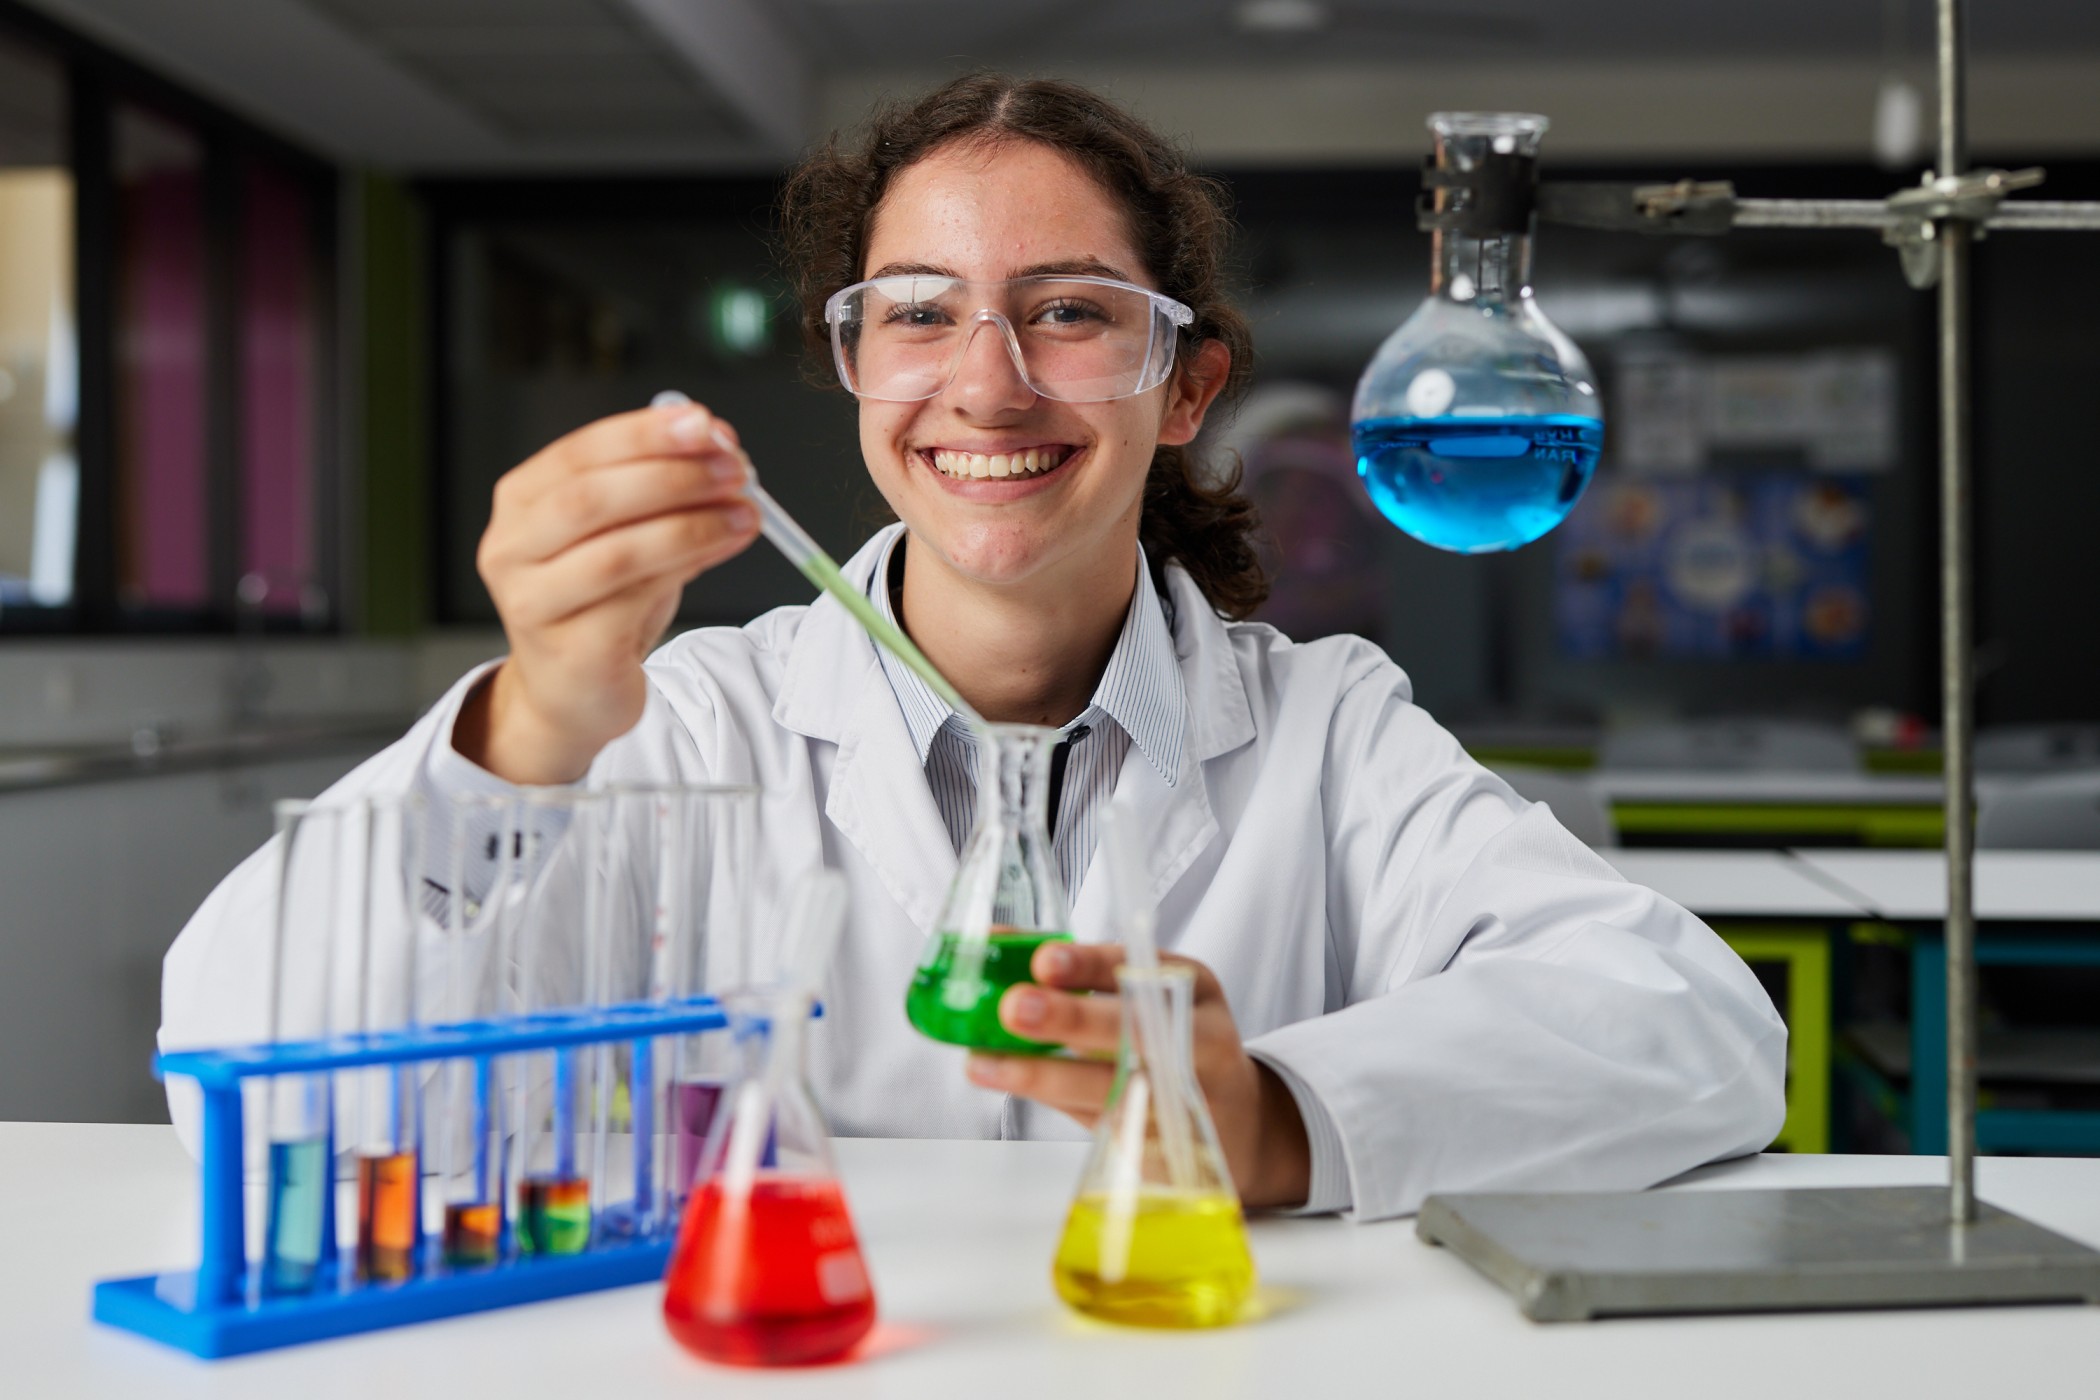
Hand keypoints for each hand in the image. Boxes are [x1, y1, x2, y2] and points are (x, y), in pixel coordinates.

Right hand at [454, 402, 760, 783]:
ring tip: (744, 512)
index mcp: (522, 502)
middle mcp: (512, 547)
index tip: (704, 423)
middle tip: (734, 469)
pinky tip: (725, 545)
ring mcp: (532, 601)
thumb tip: (718, 449)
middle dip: (672, 475)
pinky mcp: (567, 649)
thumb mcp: (625, 535)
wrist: (575, 691)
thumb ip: (660, 492)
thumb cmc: (600, 605)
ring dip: (691, 524)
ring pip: (617, 550)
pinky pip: (633, 599)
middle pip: (591, 497)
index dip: (645, 433)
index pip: (580, 451)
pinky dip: (688, 564)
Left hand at [963, 942, 1311, 1208]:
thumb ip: (1080, 974)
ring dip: (1041, 1075)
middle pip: (1135, 1031)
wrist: (1235, 1123)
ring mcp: (1183, 1101)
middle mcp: (1196, 1041)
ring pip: (1110, 1089)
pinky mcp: (1160, 1148)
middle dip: (1072, 1018)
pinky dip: (1050, 1102)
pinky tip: (1010, 1085)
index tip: (1045, 960)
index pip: (1141, 968)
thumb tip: (996, 937)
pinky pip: (1100, 1125)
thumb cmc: (1172, 1043)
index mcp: (1190, 988)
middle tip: (1015, 1007)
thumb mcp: (1148, 994)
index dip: (1090, 965)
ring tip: (984, 1063)